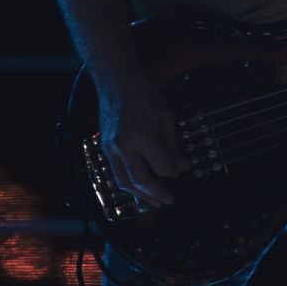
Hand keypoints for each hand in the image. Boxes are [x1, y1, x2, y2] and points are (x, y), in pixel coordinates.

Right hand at [96, 72, 189, 206]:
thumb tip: (182, 168)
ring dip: (140, 195)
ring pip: (124, 182)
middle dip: (157, 193)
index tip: (180, 171)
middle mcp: (124, 144)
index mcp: (143, 135)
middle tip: (169, 200)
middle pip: (141, 179)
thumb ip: (173, 146)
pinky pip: (116, 173)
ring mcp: (111, 148)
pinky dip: (128, 185)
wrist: (117, 83)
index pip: (162, 166)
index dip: (173, 172)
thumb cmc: (145, 96)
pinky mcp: (105, 148)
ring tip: (154, 202)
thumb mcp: (166, 117)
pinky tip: (140, 189)